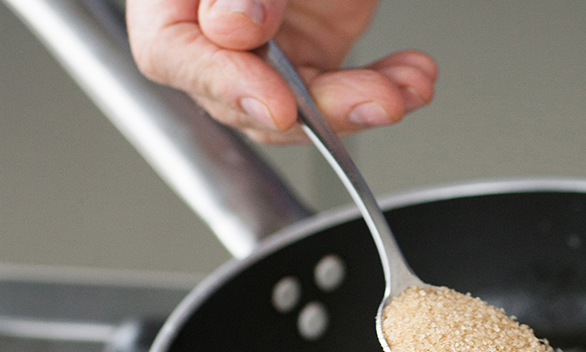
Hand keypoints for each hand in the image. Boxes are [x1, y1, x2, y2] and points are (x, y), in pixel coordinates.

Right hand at [127, 0, 437, 142]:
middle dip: (324, 106)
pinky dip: (386, 84)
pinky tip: (413, 76)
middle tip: (375, 99)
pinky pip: (346, 89)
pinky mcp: (312, 57)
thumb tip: (232, 25)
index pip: (178, 57)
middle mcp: (215, 34)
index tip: (278, 105)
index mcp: (172, 2)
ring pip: (307, 107)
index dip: (228, 86)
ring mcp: (267, 51)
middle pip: (252, 99)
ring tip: (408, 87)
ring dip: (367, 101)